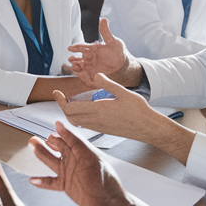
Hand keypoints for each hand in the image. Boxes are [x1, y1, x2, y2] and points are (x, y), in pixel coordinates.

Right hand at [29, 122, 129, 205]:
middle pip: (55, 148)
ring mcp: (68, 172)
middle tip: (33, 139)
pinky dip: (41, 182)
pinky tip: (32, 180)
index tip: (51, 132)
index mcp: (80, 151)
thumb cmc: (104, 179)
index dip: (58, 134)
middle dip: (44, 143)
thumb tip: (60, 125)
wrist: (108, 202)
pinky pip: (50, 182)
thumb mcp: (89, 156)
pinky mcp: (65, 185)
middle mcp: (73, 160)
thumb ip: (74, 141)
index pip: (66, 138)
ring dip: (41, 154)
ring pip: (50, 161)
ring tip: (33, 148)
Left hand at [54, 76, 195, 162]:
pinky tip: (85, 110)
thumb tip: (95, 75)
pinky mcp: (105, 130)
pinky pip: (86, 125)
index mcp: (98, 110)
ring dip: (71, 113)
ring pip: (77, 122)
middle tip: (62, 97)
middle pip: (70, 117)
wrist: (148, 128)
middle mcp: (96, 121)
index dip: (60, 101)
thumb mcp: (123, 92)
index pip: (71, 108)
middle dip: (63, 107)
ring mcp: (100, 127)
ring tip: (71, 102)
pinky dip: (80, 118)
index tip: (57, 92)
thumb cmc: (139, 110)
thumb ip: (107, 83)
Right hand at [67, 19, 140, 86]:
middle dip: (74, 58)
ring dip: (75, 67)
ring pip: (80, 67)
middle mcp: (89, 57)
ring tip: (75, 67)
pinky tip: (81, 75)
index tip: (70, 48)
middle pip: (78, 58)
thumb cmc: (118, 52)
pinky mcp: (93, 75)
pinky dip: (82, 77)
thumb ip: (106, 32)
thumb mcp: (113, 41)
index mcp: (93, 49)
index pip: (82, 47)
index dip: (76, 47)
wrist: (123, 65)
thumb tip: (103, 18)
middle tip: (71, 59)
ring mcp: (90, 66)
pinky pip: (85, 77)